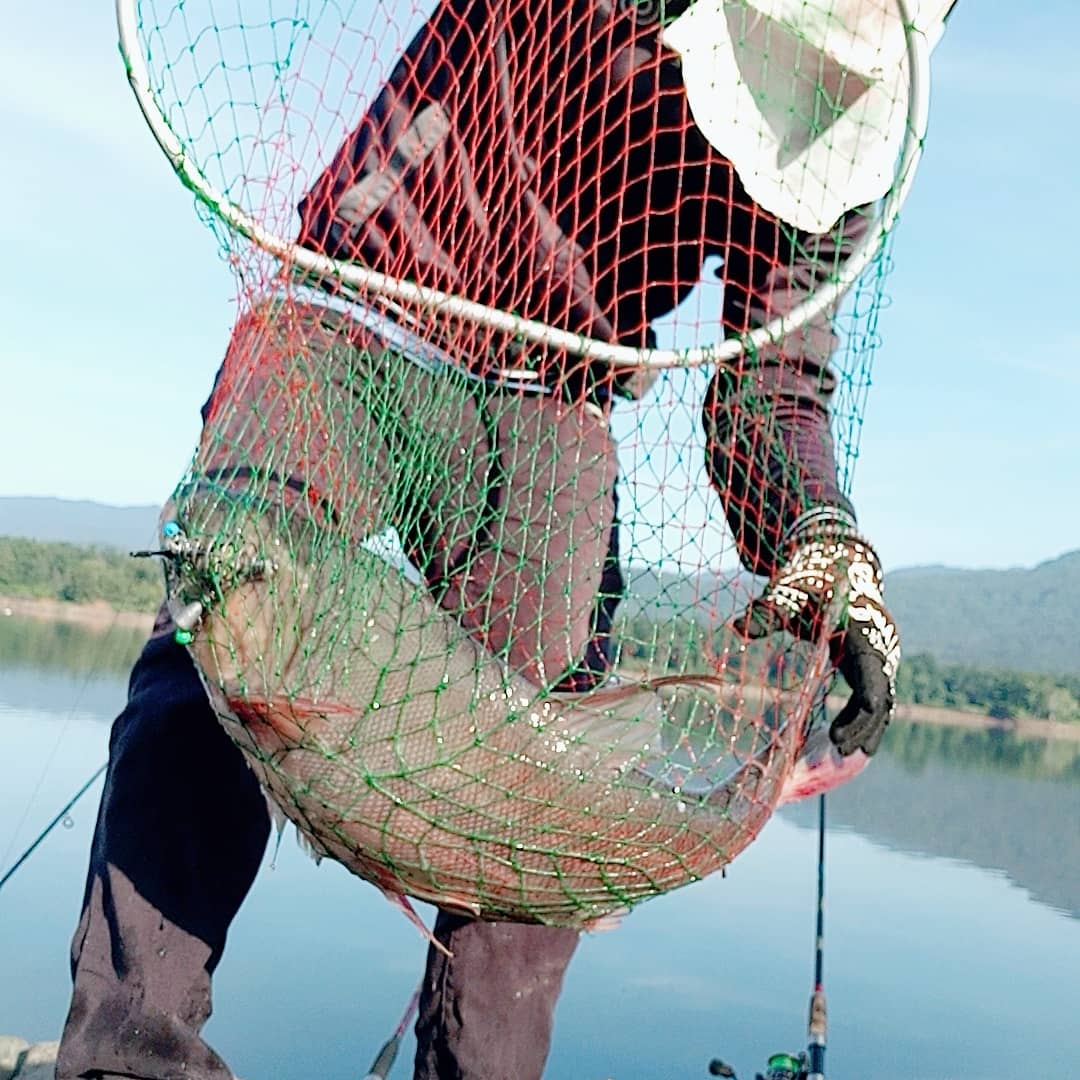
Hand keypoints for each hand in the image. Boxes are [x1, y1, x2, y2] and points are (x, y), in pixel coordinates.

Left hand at [733, 531, 900, 755]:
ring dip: (865, 729)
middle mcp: (879, 648)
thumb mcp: (788, 594)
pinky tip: (842, 742)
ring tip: (840, 756)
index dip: (864, 701)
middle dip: (862, 726)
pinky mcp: (872, 667)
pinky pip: (874, 699)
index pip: (872, 673)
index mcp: (863, 632)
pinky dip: (861, 721)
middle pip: (880, 696)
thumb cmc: (810, 583)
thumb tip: (737, 628)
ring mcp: (879, 659)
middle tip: (837, 751)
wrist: (835, 569)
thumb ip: (767, 612)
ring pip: (882, 701)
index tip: (850, 725)